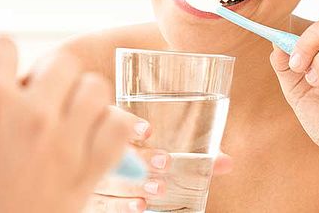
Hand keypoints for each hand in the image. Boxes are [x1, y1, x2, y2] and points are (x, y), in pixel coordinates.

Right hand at [0, 38, 133, 212]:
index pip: (5, 46)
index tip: (0, 72)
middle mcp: (31, 115)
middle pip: (61, 62)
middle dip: (48, 74)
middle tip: (37, 96)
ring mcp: (64, 143)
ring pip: (95, 88)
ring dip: (82, 97)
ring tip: (67, 114)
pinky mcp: (88, 172)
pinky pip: (119, 126)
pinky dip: (112, 125)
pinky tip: (93, 134)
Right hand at [84, 118, 232, 211]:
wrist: (113, 163)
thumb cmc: (143, 149)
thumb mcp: (162, 142)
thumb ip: (192, 151)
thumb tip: (226, 162)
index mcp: (111, 120)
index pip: (112, 114)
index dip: (127, 122)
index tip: (149, 130)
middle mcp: (97, 143)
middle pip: (112, 148)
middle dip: (139, 158)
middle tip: (165, 163)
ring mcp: (92, 170)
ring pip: (107, 177)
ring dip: (133, 185)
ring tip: (159, 189)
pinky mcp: (91, 193)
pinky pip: (101, 201)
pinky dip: (120, 205)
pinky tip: (139, 207)